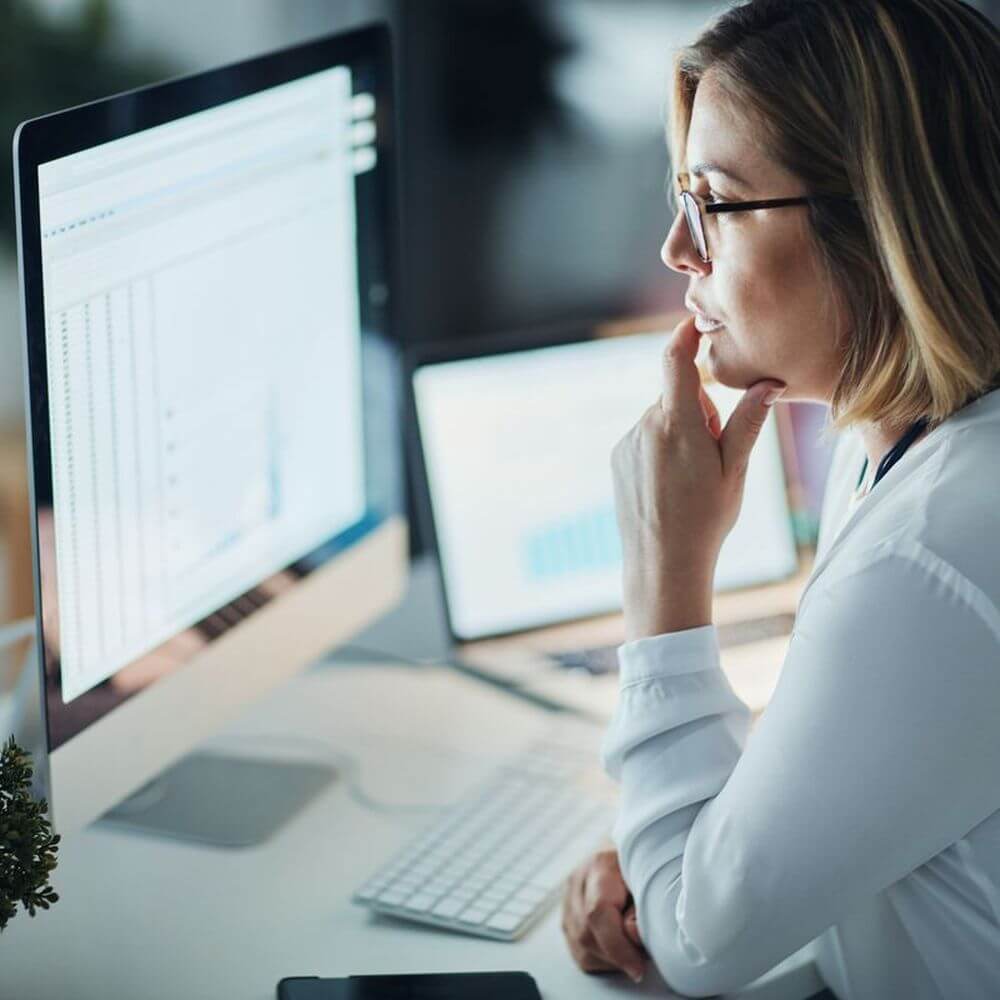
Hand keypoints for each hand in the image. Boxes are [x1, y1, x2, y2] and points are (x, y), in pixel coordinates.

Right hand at [562, 848, 647, 983]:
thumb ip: (645, 907)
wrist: (630, 847)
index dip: (617, 946)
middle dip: (617, 956)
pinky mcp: (567, 915)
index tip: (638, 968)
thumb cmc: (646, 863)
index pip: (597, 912)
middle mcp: (577, 881)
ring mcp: (568, 898)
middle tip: (643, 956)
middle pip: (587, 934)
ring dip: (610, 959)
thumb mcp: (654, 879)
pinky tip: (619, 948)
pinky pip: (579, 951)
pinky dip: (602, 959)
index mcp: (600, 865)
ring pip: (580, 947)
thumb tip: (633, 935)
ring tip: (633, 948)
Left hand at [610, 315, 784, 639]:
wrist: (662, 562)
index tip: (695, 325)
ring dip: (679, 434)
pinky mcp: (618, 458)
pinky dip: (660, 449)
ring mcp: (628, 443)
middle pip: (677, 396)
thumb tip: (770, 383)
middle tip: (712, 456)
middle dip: (698, 412)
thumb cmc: (706, 518)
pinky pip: (645, 439)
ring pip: (661, 420)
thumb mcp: (735, 469)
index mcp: (676, 423)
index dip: (685, 336)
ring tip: (689, 479)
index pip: (675, 361)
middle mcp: (645, 426)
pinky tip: (669, 486)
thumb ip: (749, 421)